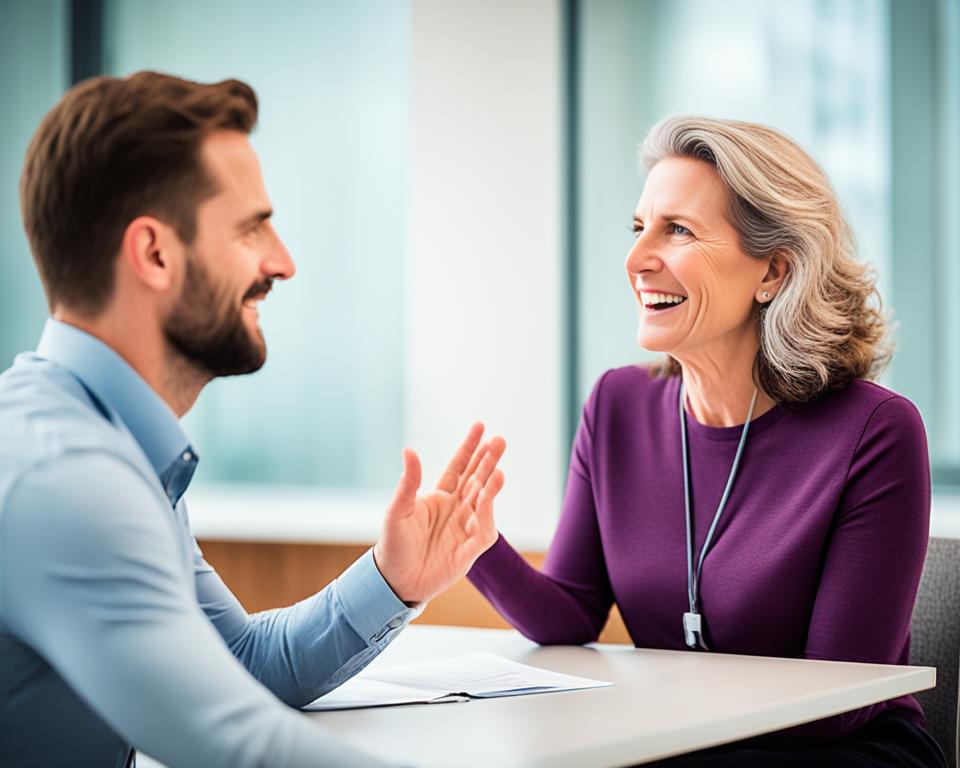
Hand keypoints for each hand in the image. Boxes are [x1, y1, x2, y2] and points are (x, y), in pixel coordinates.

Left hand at [373, 423, 505, 603]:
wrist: (395, 581)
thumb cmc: (394, 545)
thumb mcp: (398, 510)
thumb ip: (409, 482)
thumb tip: (409, 450)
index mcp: (440, 497)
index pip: (459, 467)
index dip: (470, 448)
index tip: (481, 427)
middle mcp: (456, 509)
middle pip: (477, 479)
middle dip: (488, 460)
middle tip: (500, 440)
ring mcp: (465, 528)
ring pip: (484, 501)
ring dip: (491, 486)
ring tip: (498, 470)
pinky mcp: (470, 550)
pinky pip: (484, 530)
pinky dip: (486, 514)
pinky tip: (487, 499)